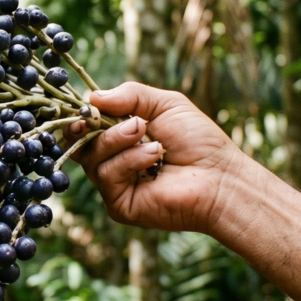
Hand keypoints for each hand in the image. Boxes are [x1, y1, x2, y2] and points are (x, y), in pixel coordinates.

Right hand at [66, 82, 248, 233]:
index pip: (85, 129)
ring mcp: (114, 185)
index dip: (80, 118)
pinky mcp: (119, 205)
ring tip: (146, 133)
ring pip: (92, 158)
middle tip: (120, 116)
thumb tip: (92, 97)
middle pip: (80, 143)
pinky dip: (128, 160)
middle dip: (94, 125)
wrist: (221, 177)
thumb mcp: (165, 105)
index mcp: (120, 140)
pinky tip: (154, 156)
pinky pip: (107, 176)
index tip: (86, 107)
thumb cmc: (199, 142)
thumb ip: (130, 95)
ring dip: (117, 140)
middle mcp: (113, 162)